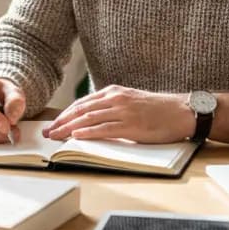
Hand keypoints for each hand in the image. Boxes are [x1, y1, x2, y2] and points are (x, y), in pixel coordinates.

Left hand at [43, 85, 193, 143]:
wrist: (181, 111)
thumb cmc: (158, 109)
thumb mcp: (131, 101)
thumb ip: (112, 106)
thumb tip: (93, 118)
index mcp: (113, 92)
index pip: (82, 103)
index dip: (65, 114)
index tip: (53, 123)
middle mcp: (115, 99)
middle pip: (81, 110)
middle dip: (61, 122)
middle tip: (47, 132)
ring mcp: (123, 111)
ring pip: (89, 119)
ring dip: (69, 128)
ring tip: (55, 136)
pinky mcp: (131, 125)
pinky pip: (104, 129)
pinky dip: (88, 133)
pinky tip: (76, 137)